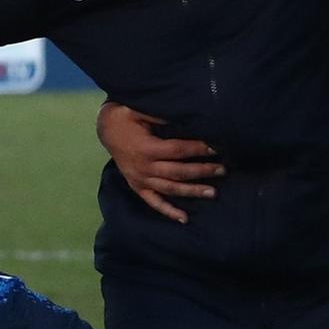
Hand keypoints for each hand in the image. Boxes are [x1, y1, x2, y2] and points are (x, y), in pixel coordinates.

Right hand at [96, 100, 221, 225]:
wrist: (105, 129)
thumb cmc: (125, 117)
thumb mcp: (138, 109)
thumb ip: (160, 113)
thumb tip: (186, 115)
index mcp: (146, 148)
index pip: (178, 150)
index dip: (198, 149)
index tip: (216, 148)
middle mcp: (144, 167)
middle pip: (178, 172)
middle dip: (202, 171)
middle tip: (223, 170)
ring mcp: (140, 179)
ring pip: (170, 189)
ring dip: (192, 191)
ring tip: (212, 193)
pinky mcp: (137, 186)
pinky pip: (154, 202)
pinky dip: (168, 211)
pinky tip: (184, 219)